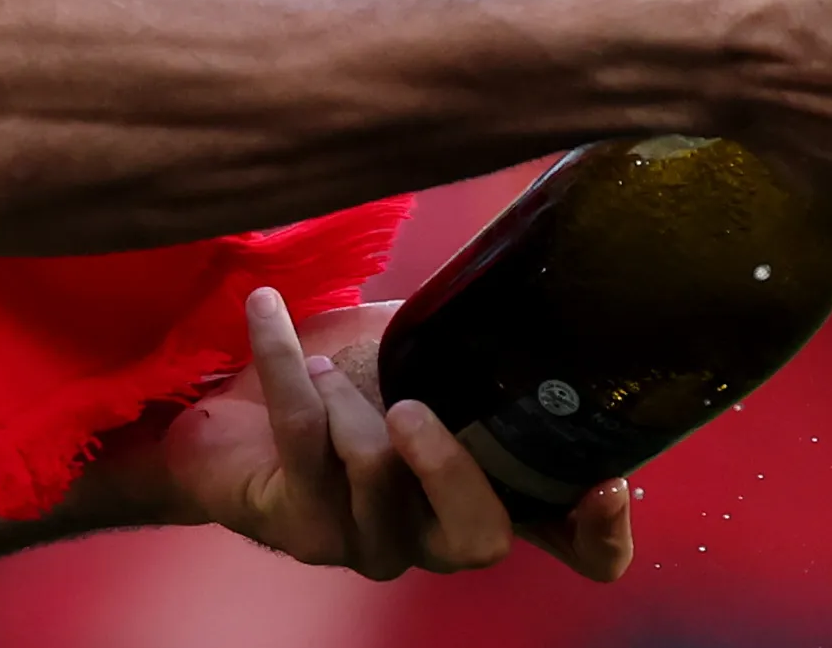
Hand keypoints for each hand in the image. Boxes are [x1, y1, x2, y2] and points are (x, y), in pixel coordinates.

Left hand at [157, 289, 631, 582]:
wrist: (225, 413)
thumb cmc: (338, 379)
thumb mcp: (420, 354)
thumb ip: (471, 348)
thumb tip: (522, 279)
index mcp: (484, 494)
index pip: (572, 552)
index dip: (599, 536)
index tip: (606, 483)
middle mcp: (438, 536)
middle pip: (479, 538)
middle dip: (448, 466)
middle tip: (409, 406)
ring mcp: (371, 542)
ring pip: (379, 475)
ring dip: (343, 396)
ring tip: (321, 365)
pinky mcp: (303, 526)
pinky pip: (304, 438)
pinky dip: (282, 359)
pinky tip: (267, 311)